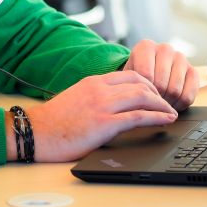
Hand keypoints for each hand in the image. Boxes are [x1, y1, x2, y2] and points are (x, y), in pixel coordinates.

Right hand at [10, 70, 177, 162]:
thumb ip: (95, 97)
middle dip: (159, 94)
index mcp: (93, 82)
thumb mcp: (76, 99)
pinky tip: (165, 120)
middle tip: (167, 104)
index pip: (130, 75)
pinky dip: (156, 117)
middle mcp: (100, 89)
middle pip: (140, 83)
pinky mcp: (104, 123)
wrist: (35, 132)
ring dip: (162, 105)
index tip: (156, 94)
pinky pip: (138, 117)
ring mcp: (102, 105)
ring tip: (171, 114)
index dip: (148, 84)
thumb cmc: (53, 121)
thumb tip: (113, 105)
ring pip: (143, 97)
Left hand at [123, 39, 198, 111]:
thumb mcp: (128, 77)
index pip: (146, 75)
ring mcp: (181, 58)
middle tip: (150, 105)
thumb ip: (132, 85)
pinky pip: (188, 95)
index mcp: (146, 46)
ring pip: (175, 90)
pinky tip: (172, 104)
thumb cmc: (136, 76)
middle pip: (161, 84)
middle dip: (155, 100)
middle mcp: (165, 49)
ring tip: (159, 105)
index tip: (140, 98)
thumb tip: (138, 104)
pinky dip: (180, 105)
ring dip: (167, 104)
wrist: (149, 72)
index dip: (143, 92)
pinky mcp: (193, 71)